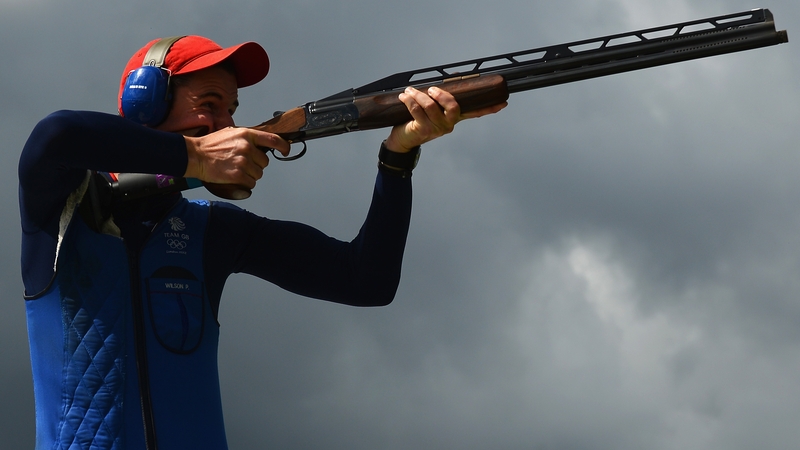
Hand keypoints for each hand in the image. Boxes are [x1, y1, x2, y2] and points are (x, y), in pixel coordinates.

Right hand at [183, 127, 290, 188]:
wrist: (195, 155)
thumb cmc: (210, 145)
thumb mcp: (231, 133)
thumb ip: (247, 138)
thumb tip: (261, 143)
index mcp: (247, 135)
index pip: (273, 140)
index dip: (283, 146)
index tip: (285, 151)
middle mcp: (247, 147)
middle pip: (265, 162)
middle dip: (256, 164)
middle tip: (242, 163)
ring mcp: (243, 162)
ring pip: (258, 173)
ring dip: (250, 174)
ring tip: (236, 169)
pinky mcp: (238, 175)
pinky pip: (251, 183)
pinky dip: (245, 183)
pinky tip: (235, 177)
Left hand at [384, 86, 506, 152]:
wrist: (403, 139)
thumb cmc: (418, 120)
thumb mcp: (432, 109)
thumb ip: (440, 98)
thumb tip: (449, 80)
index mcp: (454, 118)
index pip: (475, 113)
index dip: (489, 108)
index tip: (503, 103)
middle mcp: (449, 124)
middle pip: (453, 107)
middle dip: (442, 95)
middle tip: (431, 89)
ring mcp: (437, 128)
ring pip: (431, 106)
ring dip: (418, 95)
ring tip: (409, 91)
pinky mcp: (423, 130)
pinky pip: (417, 111)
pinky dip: (409, 101)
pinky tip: (404, 97)